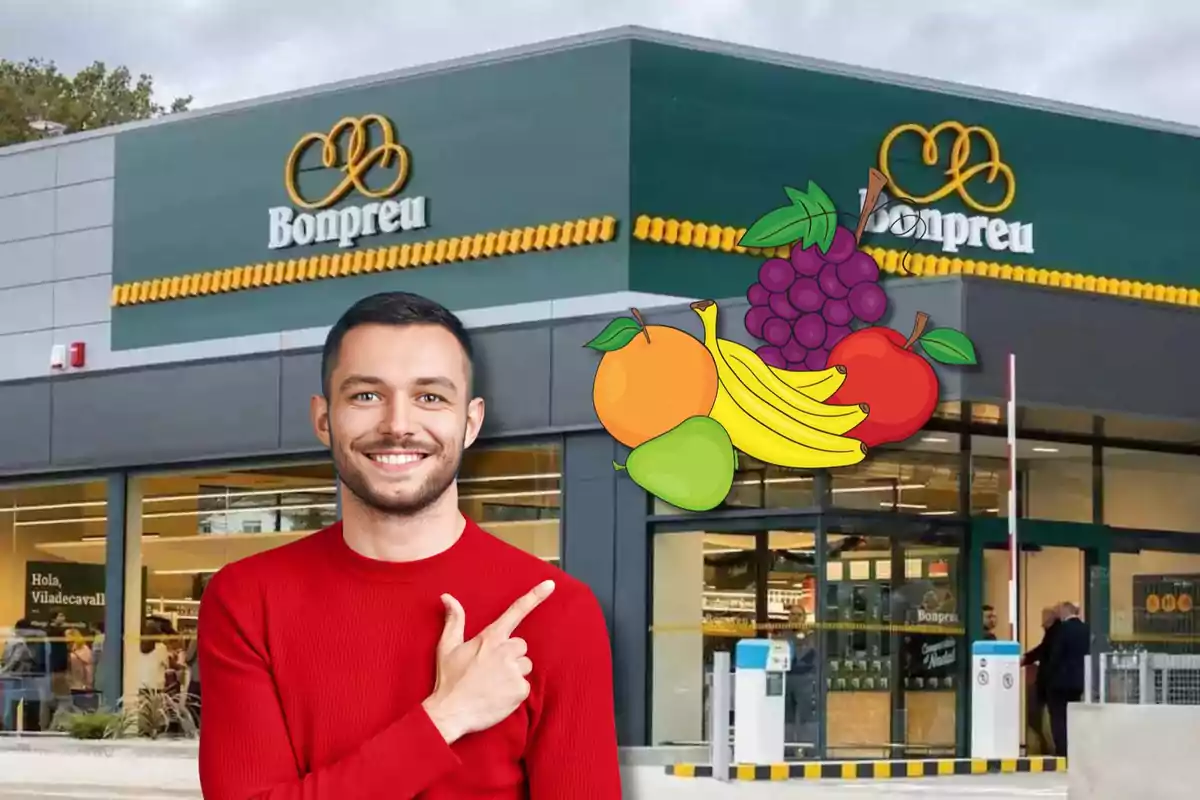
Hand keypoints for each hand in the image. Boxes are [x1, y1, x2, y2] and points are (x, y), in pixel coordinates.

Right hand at [422, 579, 555, 743]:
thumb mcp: (447, 647)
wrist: (450, 713)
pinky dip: (514, 691)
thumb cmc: (449, 680)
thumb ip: (454, 620)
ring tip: (493, 684)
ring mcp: (514, 670)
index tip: (550, 584)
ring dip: (513, 672)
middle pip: (520, 646)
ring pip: (524, 665)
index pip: (516, 612)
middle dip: (510, 655)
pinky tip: (498, 696)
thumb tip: (448, 597)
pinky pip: (525, 685)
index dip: (534, 597)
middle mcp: (505, 651)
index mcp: (490, 638)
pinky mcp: (520, 690)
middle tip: (490, 669)